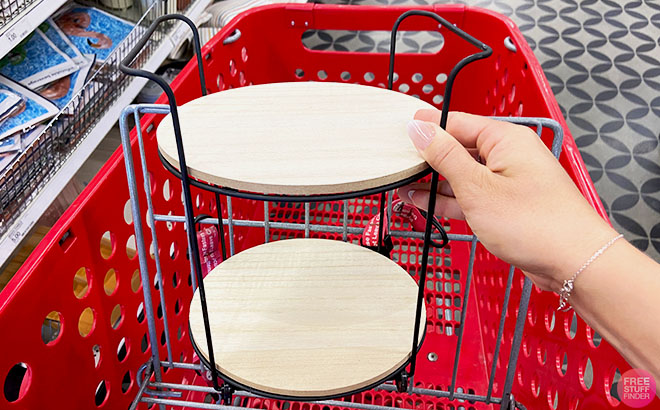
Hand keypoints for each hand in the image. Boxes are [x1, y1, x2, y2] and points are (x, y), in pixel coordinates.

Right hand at [397, 110, 617, 290]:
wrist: (574, 262)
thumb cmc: (534, 223)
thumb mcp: (477, 187)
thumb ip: (445, 156)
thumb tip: (421, 130)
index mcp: (505, 139)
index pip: (457, 122)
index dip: (428, 127)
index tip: (400, 131)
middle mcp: (508, 155)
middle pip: (459, 147)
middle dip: (428, 156)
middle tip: (396, 161)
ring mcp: (508, 182)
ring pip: (463, 174)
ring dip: (434, 181)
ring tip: (402, 183)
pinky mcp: (507, 206)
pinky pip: (471, 195)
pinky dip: (449, 199)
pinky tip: (423, 201)